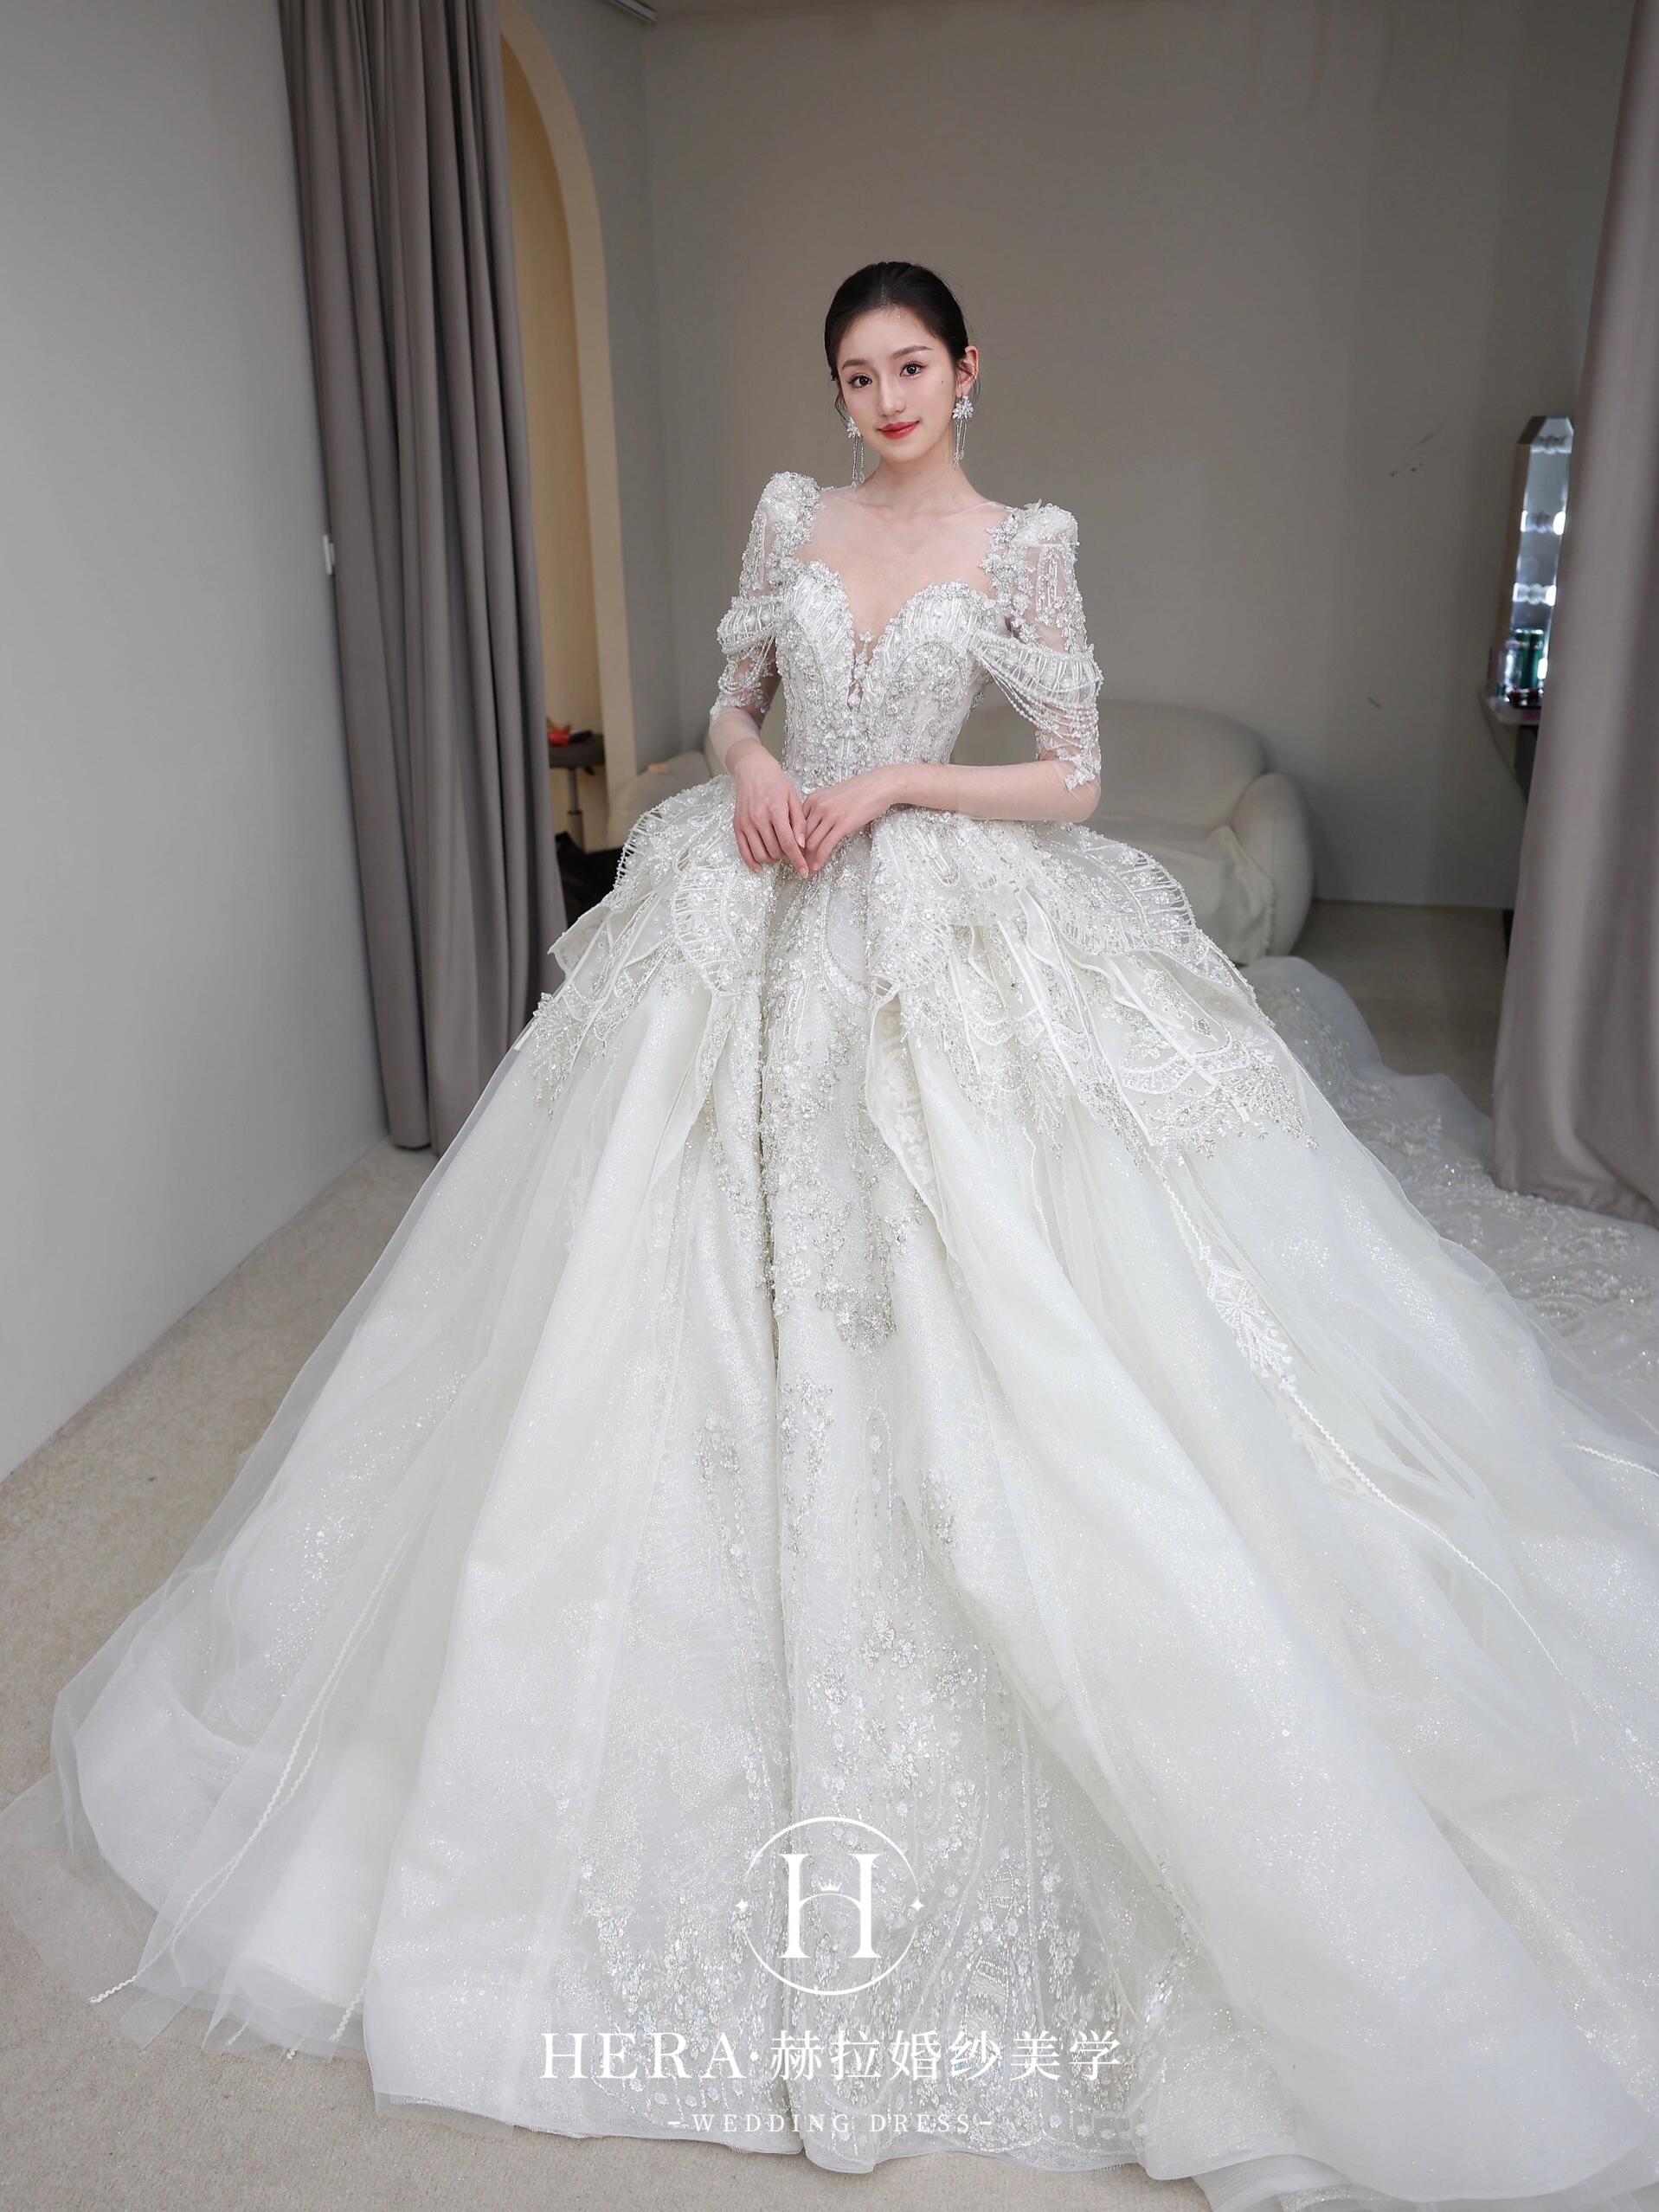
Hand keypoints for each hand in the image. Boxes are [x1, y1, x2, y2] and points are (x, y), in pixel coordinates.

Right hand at [729, 739, 808, 875]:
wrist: (753, 770)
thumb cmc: (776, 782)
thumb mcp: (793, 797)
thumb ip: (799, 822)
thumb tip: (802, 844)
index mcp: (775, 810)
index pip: (788, 843)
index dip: (798, 860)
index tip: (804, 871)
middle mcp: (758, 818)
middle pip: (775, 851)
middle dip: (786, 857)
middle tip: (792, 852)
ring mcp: (746, 823)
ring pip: (760, 854)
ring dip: (772, 859)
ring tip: (779, 853)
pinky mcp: (737, 826)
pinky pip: (743, 851)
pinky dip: (752, 862)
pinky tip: (760, 867)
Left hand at [800, 767, 903, 871]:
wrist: (878, 786)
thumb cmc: (858, 792)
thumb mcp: (832, 797)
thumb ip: (820, 811)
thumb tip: (813, 830)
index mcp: (813, 799)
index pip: (797, 825)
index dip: (794, 841)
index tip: (794, 852)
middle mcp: (818, 806)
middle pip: (802, 835)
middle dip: (799, 852)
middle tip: (799, 864)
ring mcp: (830, 815)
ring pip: (811, 842)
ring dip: (808, 859)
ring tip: (807, 869)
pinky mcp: (843, 824)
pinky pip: (826, 846)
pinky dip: (819, 859)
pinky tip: (817, 867)